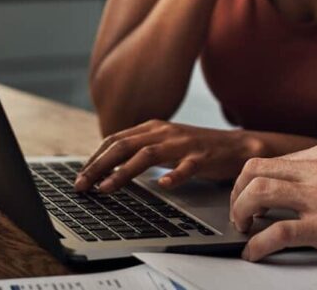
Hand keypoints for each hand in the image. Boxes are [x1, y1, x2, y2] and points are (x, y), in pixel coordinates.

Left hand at [74, 120, 260, 193]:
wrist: (237, 146)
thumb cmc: (197, 148)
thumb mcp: (164, 144)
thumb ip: (140, 149)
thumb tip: (109, 165)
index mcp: (153, 128)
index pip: (115, 140)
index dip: (94, 158)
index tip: (79, 176)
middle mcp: (165, 132)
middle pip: (124, 146)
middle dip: (99, 166)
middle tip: (82, 185)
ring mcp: (184, 143)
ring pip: (147, 155)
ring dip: (123, 172)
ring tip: (106, 188)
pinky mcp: (203, 156)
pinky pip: (187, 166)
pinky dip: (174, 175)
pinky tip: (163, 186)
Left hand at [229, 144, 316, 265]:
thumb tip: (300, 191)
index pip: (269, 161)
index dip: (249, 182)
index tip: (245, 198)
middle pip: (255, 171)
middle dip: (237, 194)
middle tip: (239, 215)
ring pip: (258, 193)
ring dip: (240, 213)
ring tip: (244, 231)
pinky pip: (277, 232)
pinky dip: (257, 245)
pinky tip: (254, 254)